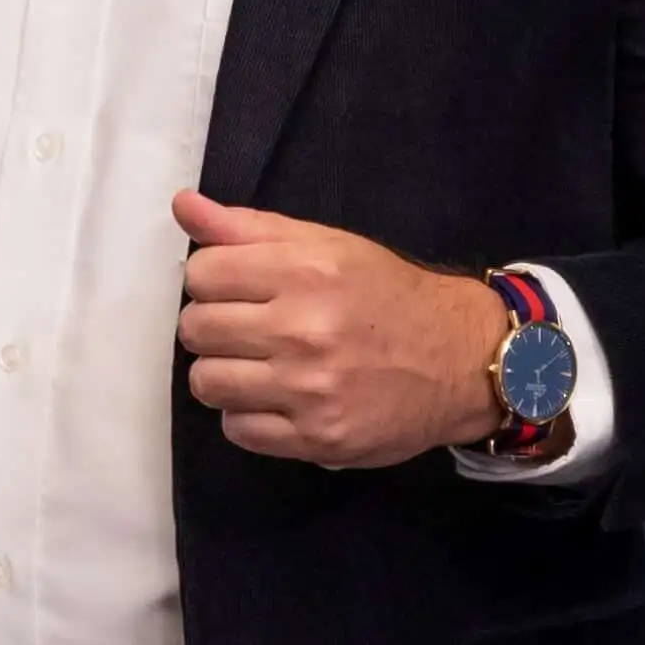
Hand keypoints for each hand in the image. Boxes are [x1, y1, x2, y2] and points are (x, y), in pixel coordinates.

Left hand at [171, 191, 508, 468]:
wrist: (460, 360)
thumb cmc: (384, 294)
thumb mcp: (325, 245)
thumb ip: (248, 228)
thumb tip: (183, 206)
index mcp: (305, 272)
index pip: (201, 273)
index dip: (211, 279)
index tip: (236, 288)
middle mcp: (305, 330)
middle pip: (196, 329)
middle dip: (212, 326)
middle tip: (247, 328)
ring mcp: (311, 390)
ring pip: (207, 382)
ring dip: (223, 373)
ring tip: (257, 365)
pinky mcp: (319, 438)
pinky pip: (238, 430)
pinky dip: (247, 416)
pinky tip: (275, 398)